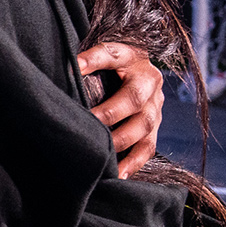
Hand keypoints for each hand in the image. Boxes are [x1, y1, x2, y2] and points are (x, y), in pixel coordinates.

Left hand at [77, 41, 163, 178]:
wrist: (137, 66)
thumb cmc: (110, 61)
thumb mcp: (101, 52)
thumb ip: (87, 58)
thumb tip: (69, 67)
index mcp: (131, 56)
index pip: (111, 55)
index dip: (92, 61)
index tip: (75, 67)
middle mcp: (149, 81)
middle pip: (134, 99)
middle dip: (110, 113)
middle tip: (88, 123)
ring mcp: (156, 106)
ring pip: (145, 127)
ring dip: (122, 142)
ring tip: (104, 156)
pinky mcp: (155, 127)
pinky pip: (148, 147)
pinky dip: (134, 162)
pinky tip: (119, 174)